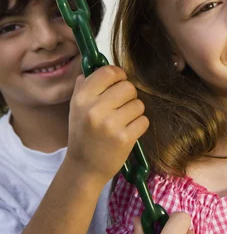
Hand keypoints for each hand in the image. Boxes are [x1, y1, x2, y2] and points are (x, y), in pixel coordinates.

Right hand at [66, 65, 148, 184]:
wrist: (84, 168)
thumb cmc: (83, 134)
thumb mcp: (76, 108)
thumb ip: (84, 86)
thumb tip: (95, 66)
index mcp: (82, 98)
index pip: (108, 72)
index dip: (118, 75)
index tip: (119, 83)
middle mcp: (94, 109)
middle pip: (128, 86)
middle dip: (129, 96)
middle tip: (121, 107)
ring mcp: (110, 124)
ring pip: (138, 104)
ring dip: (135, 112)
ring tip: (123, 122)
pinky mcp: (124, 138)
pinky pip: (144, 120)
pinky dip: (139, 125)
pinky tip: (127, 132)